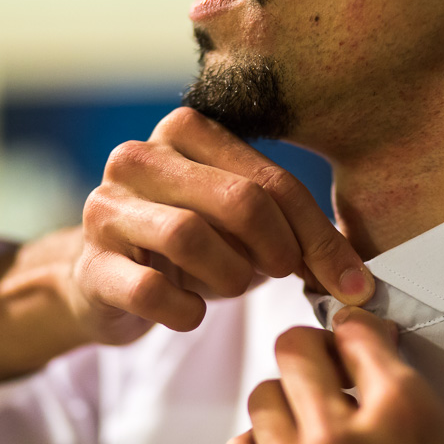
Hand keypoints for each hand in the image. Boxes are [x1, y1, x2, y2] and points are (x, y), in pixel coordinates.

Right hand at [69, 108, 374, 343]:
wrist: (104, 277)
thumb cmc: (186, 245)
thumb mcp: (242, 226)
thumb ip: (293, 233)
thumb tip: (355, 278)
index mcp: (187, 131)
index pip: (271, 180)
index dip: (318, 236)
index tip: (351, 282)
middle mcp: (140, 157)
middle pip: (237, 200)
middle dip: (277, 249)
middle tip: (284, 275)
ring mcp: (107, 207)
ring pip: (189, 236)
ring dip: (229, 276)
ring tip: (232, 285)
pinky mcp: (89, 263)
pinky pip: (150, 290)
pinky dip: (185, 311)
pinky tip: (191, 312)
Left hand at [228, 307, 443, 443]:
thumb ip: (439, 404)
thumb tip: (414, 369)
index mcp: (401, 410)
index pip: (357, 329)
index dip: (356, 331)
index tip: (353, 336)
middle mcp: (342, 433)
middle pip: (296, 345)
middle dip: (311, 353)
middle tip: (325, 371)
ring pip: (263, 395)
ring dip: (285, 405)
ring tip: (308, 424)